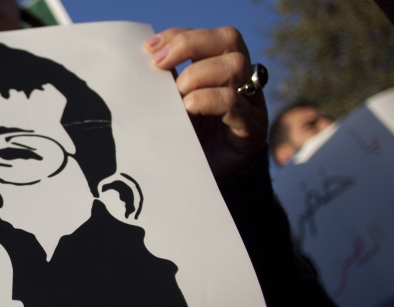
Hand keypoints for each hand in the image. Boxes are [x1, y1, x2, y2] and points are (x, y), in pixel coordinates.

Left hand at [144, 27, 268, 180]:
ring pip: (235, 66)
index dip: (180, 36)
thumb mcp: (171, 105)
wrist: (198, 184)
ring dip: (199, 74)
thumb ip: (165, 82)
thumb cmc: (182, 140)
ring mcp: (250, 103)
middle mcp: (240, 81)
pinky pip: (234, 103)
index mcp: (220, 69)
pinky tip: (188, 108)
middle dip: (190, 45)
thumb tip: (142, 58)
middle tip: (160, 65)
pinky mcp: (251, 129)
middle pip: (229, 40)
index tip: (150, 50)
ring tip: (178, 94)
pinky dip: (208, 99)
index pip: (209, 36)